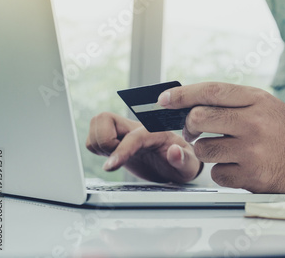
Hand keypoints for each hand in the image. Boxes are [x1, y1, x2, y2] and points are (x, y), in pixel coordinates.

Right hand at [86, 112, 201, 183]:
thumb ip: (184, 159)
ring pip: (96, 123)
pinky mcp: (116, 139)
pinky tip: (110, 156)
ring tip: (114, 157)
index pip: (133, 136)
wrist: (178, 164)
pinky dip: (95, 146)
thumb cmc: (184, 162)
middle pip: (105, 118)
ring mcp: (125, 131)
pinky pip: (94, 135)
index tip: (110, 166)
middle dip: (104, 141)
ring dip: (98, 143)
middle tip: (115, 158)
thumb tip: (174, 151)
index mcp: (154, 131)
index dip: (120, 150)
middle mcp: (137, 127)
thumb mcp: (190, 165)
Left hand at [158, 82, 284, 193]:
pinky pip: (216, 173)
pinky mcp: (251, 176)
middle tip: (194, 130)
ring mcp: (252, 151)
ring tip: (224, 150)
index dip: (182, 94)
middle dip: (190, 125)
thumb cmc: (284, 131)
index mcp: (257, 100)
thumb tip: (188, 104)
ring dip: (206, 151)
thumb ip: (232, 102)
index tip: (163, 100)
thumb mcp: (265, 105)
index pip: (211, 91)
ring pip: (203, 149)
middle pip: (199, 119)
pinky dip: (222, 172)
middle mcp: (254, 123)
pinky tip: (238, 167)